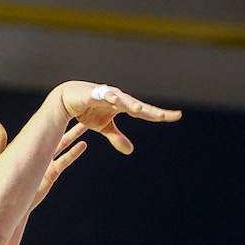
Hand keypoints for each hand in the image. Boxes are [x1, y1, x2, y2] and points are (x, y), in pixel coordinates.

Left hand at [0, 119, 87, 207]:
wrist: (10, 202)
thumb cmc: (0, 181)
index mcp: (28, 145)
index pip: (41, 129)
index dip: (50, 118)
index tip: (58, 106)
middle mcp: (39, 152)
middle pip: (56, 134)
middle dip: (66, 123)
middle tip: (78, 111)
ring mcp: (46, 163)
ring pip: (63, 145)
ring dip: (75, 135)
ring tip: (87, 125)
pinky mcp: (51, 174)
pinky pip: (65, 161)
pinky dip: (74, 153)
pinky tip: (84, 145)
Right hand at [52, 80, 180, 154]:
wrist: (67, 99)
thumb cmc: (88, 110)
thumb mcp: (104, 127)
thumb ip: (117, 137)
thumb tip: (131, 151)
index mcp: (124, 106)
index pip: (146, 111)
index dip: (160, 114)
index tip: (177, 115)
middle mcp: (119, 99)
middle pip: (138, 105)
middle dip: (150, 111)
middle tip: (164, 116)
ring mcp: (107, 94)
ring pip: (123, 99)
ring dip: (131, 104)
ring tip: (140, 110)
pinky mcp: (94, 93)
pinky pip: (102, 95)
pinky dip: (108, 96)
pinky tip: (114, 99)